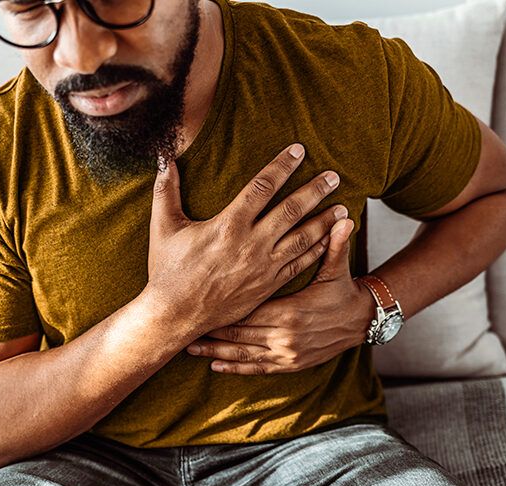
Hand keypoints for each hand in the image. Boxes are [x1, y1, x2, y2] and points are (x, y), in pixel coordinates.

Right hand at [146, 144, 342, 334]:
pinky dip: (315, 251)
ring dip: (323, 221)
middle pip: (291, 210)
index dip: (282, 166)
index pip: (262, 187)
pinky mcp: (267, 286)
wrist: (176, 315)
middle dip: (315, 190)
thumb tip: (164, 159)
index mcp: (228, 224)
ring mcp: (263, 267)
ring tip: (342, 208)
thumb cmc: (168, 271)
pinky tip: (327, 241)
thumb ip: (166, 191)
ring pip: (301, 238)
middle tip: (334, 176)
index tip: (298, 150)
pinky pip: (298, 265)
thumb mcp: (163, 227)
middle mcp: (251, 244)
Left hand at [185, 213, 375, 374]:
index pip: (246, 309)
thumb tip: (343, 217)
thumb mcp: (337, 269)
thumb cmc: (344, 291)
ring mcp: (287, 354)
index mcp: (290, 312)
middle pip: (238, 333)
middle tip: (183, 326)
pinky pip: (258, 368)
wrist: (362, 322)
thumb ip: (334, 244)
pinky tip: (216, 365)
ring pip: (243, 353)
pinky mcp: (291, 365)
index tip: (197, 303)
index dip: (220, 308)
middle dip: (211, 331)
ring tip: (191, 348)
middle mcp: (285, 337)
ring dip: (216, 352)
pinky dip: (236, 367)